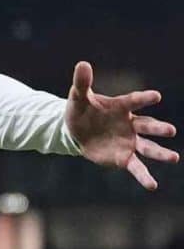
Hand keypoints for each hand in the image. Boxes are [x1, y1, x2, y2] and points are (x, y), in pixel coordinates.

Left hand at [65, 61, 178, 189]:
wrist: (75, 131)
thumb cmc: (81, 111)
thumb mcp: (78, 97)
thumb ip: (82, 83)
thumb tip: (82, 63)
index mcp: (121, 107)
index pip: (134, 101)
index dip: (144, 98)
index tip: (156, 96)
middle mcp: (130, 124)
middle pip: (147, 126)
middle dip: (158, 128)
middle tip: (170, 130)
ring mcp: (129, 141)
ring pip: (148, 147)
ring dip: (161, 152)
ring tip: (174, 157)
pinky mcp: (124, 157)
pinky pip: (136, 167)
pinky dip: (144, 176)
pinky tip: (153, 185)